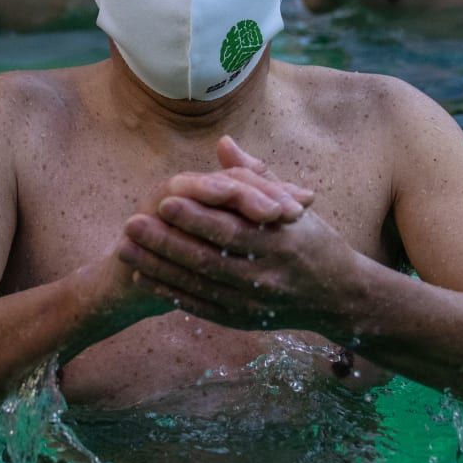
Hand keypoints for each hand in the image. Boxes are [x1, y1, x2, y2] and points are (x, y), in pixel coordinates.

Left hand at [115, 139, 354, 335]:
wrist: (338, 296)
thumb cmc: (313, 241)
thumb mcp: (291, 206)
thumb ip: (254, 176)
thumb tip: (223, 143)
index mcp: (279, 240)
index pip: (230, 228)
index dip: (196, 216)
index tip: (164, 199)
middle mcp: (265, 274)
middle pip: (208, 258)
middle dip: (166, 241)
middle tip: (131, 223)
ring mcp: (252, 301)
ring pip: (198, 284)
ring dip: (158, 267)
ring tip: (125, 248)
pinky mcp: (241, 319)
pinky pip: (199, 306)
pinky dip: (170, 291)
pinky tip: (144, 276)